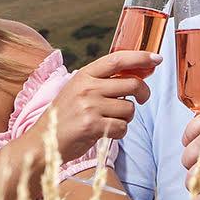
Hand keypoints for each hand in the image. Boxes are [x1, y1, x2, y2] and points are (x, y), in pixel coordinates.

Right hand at [41, 50, 157, 159]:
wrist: (43, 142)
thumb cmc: (65, 117)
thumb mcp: (78, 91)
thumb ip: (103, 82)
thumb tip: (137, 76)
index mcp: (84, 75)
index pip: (117, 59)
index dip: (140, 57)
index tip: (156, 58)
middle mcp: (87, 87)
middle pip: (133, 84)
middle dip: (143, 93)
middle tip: (142, 99)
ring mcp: (90, 106)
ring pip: (130, 109)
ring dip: (126, 118)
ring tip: (108, 121)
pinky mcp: (93, 126)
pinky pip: (122, 127)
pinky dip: (119, 132)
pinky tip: (104, 132)